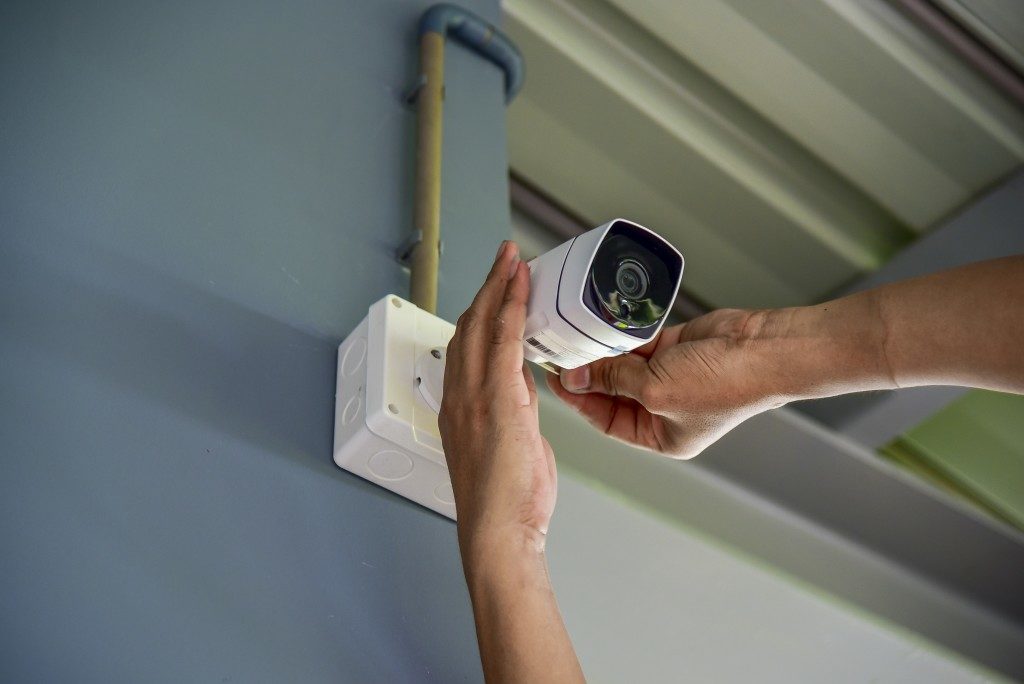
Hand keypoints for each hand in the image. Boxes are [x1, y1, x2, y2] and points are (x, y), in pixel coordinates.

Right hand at [439, 240, 556, 556]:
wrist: (499, 532)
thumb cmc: (507, 501)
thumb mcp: (513, 444)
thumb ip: (516, 410)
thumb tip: (525, 387)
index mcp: (460, 407)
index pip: (468, 345)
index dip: (481, 311)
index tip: (496, 288)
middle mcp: (459, 396)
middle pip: (469, 326)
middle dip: (488, 287)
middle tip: (504, 258)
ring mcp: (473, 397)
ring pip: (482, 326)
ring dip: (498, 288)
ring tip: (512, 261)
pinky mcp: (496, 400)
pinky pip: (503, 342)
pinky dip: (511, 310)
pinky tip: (520, 288)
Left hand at [546, 308, 783, 458]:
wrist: (762, 349)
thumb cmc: (724, 385)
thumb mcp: (655, 390)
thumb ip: (612, 380)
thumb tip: (574, 376)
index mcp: (661, 436)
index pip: (605, 419)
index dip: (579, 399)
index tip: (557, 378)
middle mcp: (663, 409)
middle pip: (611, 391)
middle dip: (588, 373)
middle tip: (560, 352)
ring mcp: (670, 378)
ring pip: (623, 364)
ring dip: (603, 351)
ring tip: (575, 335)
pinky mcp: (676, 349)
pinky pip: (639, 343)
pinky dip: (622, 334)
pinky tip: (601, 323)